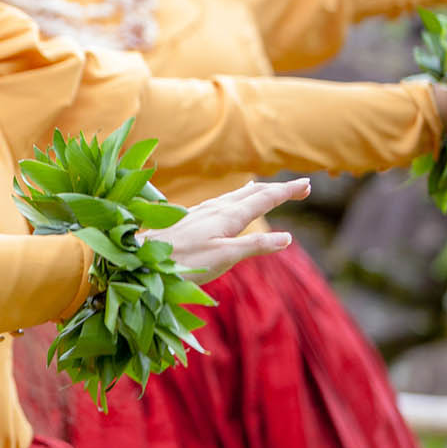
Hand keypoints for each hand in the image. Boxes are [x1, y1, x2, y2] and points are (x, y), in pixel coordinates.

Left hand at [145, 178, 309, 281]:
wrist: (139, 259)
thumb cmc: (181, 262)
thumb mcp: (224, 258)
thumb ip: (254, 247)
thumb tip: (287, 238)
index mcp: (227, 216)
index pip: (263, 199)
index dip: (286, 192)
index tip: (307, 184)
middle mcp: (214, 209)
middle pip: (251, 193)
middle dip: (277, 189)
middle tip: (300, 187)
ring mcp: (200, 213)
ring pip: (235, 196)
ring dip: (257, 192)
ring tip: (268, 189)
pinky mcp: (189, 220)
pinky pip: (221, 203)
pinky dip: (237, 199)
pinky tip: (228, 205)